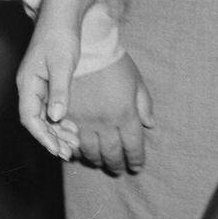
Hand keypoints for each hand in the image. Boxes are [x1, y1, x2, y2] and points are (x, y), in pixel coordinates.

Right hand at [18, 15, 82, 159]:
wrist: (63, 13)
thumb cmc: (61, 35)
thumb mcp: (62, 63)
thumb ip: (59, 90)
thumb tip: (56, 117)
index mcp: (27, 83)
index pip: (29, 118)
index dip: (43, 136)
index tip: (58, 150)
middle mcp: (29, 86)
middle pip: (36, 121)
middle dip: (51, 138)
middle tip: (70, 152)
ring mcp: (37, 84)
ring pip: (44, 116)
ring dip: (57, 131)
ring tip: (75, 144)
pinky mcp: (47, 80)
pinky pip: (51, 107)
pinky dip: (62, 119)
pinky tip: (75, 127)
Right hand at [64, 53, 154, 174]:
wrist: (87, 47)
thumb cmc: (115, 62)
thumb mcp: (136, 80)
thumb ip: (144, 104)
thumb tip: (150, 124)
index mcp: (125, 113)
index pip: (133, 146)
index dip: (136, 159)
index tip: (138, 166)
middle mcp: (105, 122)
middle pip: (112, 153)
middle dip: (118, 165)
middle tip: (121, 170)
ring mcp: (84, 121)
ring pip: (90, 152)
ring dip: (98, 161)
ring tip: (103, 164)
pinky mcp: (67, 117)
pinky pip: (72, 142)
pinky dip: (78, 151)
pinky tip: (82, 153)